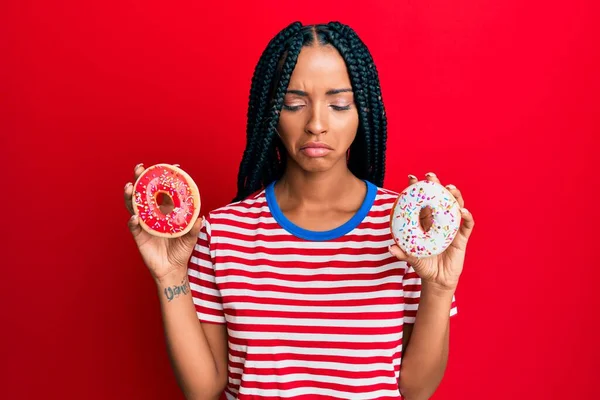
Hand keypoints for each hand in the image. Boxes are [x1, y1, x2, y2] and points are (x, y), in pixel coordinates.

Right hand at [124, 163, 202, 282]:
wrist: (172, 269)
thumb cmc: (181, 250)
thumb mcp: (191, 238)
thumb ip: (194, 228)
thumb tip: (200, 218)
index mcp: (165, 210)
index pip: (162, 190)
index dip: (163, 178)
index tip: (170, 167)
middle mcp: (152, 213)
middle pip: (143, 192)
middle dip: (140, 179)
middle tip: (140, 168)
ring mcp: (144, 223)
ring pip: (133, 206)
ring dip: (130, 196)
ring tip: (130, 186)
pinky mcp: (138, 235)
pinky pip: (133, 226)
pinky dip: (133, 221)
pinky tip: (135, 217)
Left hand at [389, 172, 474, 291]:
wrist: (437, 280)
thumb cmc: (423, 265)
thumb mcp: (411, 258)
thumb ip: (402, 253)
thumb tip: (390, 247)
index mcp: (425, 222)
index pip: (421, 201)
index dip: (417, 189)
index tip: (411, 178)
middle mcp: (439, 221)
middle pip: (439, 198)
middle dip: (435, 185)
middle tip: (430, 176)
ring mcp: (452, 227)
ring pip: (455, 206)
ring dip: (454, 196)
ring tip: (450, 188)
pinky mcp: (462, 237)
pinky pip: (466, 224)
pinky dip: (467, 216)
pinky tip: (463, 211)